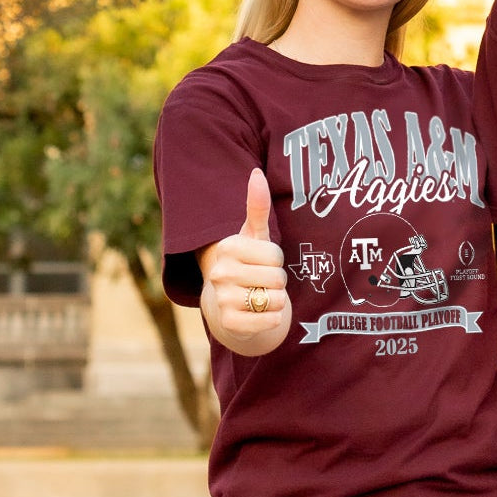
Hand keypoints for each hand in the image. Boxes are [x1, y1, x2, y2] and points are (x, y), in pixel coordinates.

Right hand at [198, 169, 291, 354]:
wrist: (226, 306)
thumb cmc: (247, 264)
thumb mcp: (254, 236)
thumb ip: (257, 207)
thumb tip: (256, 173)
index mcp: (227, 248)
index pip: (276, 255)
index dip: (276, 261)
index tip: (262, 262)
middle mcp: (219, 273)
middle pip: (277, 277)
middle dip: (277, 282)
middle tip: (261, 282)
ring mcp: (221, 299)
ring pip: (275, 299)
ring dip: (275, 301)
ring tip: (259, 297)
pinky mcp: (228, 324)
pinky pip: (269, 320)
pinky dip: (272, 319)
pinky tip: (258, 314)